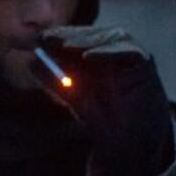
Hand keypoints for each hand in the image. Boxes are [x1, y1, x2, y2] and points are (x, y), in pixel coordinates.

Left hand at [34, 26, 173, 175]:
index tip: (40, 38)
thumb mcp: (73, 97)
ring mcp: (130, 55)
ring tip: (65, 45)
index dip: (60, 35)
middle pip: (92, 34)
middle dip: (70, 34)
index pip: (78, 37)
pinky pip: (129, 51)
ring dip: (87, 39)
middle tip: (49, 37)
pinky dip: (108, 51)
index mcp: (96, 56)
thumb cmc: (103, 118)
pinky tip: (89, 56)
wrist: (128, 141)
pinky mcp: (144, 63)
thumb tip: (31, 61)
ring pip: (111, 37)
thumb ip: (55, 81)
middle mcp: (114, 52)